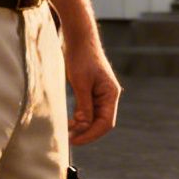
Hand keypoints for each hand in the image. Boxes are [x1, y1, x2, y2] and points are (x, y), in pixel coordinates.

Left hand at [62, 31, 120, 145]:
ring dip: (82, 127)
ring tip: (66, 132)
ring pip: (94, 118)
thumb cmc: (81, 57)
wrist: (79, 38)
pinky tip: (70, 122)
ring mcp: (100, 95)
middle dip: (86, 133)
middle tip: (68, 138)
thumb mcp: (80, 82)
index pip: (106, 123)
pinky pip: (88, 111)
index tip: (75, 141)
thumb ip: (83, 105)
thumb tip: (83, 126)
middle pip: (101, 123)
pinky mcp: (91, 92)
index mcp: (111, 94)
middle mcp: (108, 96)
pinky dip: (80, 119)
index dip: (91, 135)